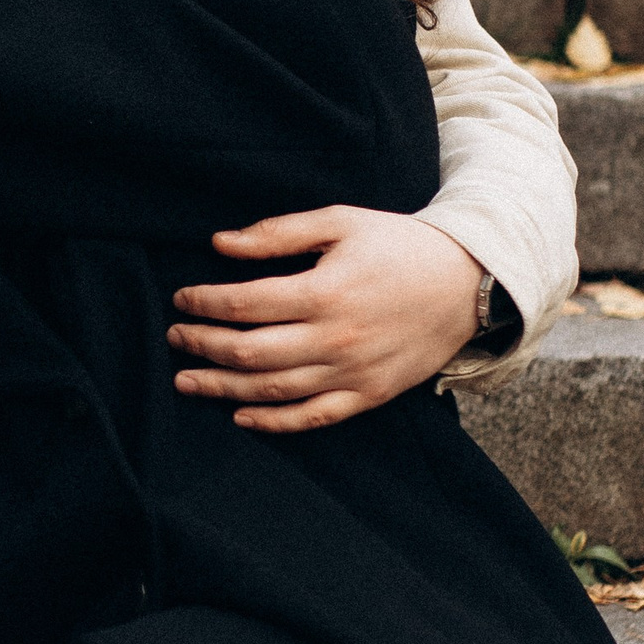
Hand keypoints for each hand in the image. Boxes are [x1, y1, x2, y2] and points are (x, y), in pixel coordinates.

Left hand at [168, 206, 484, 432]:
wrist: (468, 283)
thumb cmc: (400, 246)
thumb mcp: (342, 222)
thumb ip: (280, 232)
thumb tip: (221, 244)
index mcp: (325, 291)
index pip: (244, 303)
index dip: (204, 303)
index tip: (181, 298)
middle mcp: (334, 338)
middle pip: (249, 351)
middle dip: (203, 346)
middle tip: (175, 339)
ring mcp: (352, 373)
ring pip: (272, 390)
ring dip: (222, 388)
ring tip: (188, 381)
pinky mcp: (368, 395)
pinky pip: (312, 417)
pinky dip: (272, 422)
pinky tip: (239, 415)